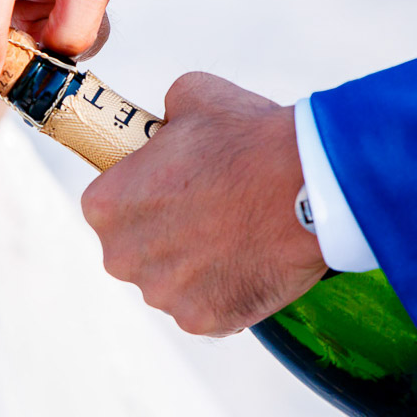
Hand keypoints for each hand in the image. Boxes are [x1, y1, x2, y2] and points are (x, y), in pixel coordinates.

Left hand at [81, 72, 326, 336]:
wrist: (310, 185)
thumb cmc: (248, 140)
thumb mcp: (190, 96)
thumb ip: (164, 115)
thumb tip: (168, 124)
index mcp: (106, 206)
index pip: (111, 204)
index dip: (144, 193)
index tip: (173, 186)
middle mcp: (122, 257)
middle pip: (136, 248)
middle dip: (163, 233)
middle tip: (207, 210)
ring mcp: (163, 294)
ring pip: (170, 281)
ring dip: (195, 265)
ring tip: (236, 233)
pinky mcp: (203, 321)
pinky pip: (206, 307)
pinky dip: (226, 290)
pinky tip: (250, 259)